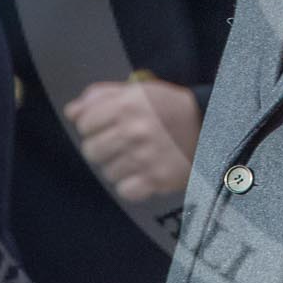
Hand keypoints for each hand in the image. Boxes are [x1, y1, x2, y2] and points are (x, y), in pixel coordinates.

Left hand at [64, 80, 200, 202]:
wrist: (210, 127)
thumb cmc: (169, 108)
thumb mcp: (138, 91)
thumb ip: (101, 96)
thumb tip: (71, 112)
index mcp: (127, 105)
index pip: (84, 124)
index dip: (93, 126)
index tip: (107, 126)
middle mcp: (134, 130)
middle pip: (91, 150)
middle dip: (102, 148)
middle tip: (121, 144)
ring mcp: (145, 157)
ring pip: (107, 172)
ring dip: (119, 166)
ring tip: (137, 157)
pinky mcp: (157, 179)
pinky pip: (125, 190)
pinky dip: (132, 185)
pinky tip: (144, 172)